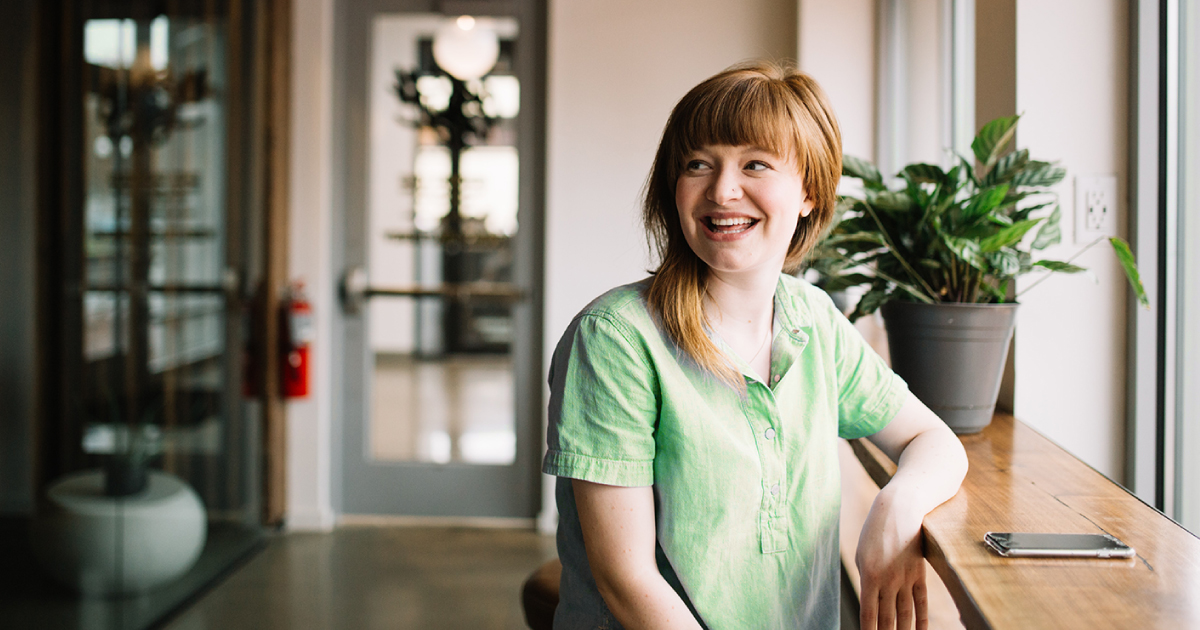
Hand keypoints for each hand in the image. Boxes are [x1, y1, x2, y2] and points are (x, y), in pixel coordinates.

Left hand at [855, 487, 928, 629]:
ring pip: (905, 614)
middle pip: (888, 618)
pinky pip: (921, 602)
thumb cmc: (874, 531)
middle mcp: (888, 581)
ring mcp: (906, 578)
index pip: (868, 614)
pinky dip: (922, 620)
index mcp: (869, 576)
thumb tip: (870, 602)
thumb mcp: (862, 554)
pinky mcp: (919, 574)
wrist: (899, 510)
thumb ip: (866, 580)